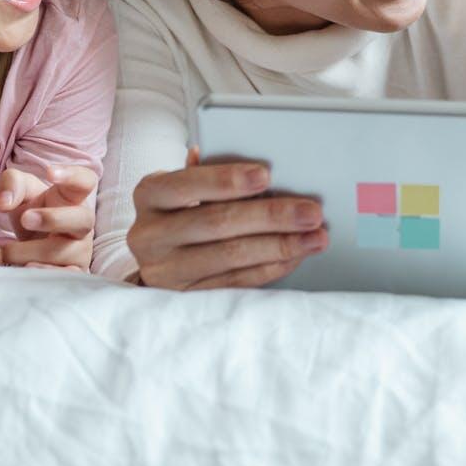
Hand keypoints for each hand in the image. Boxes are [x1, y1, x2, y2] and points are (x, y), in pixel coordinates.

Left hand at [0, 165, 98, 270]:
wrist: (30, 243)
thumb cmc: (31, 210)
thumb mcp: (20, 192)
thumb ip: (11, 185)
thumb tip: (4, 203)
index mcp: (73, 197)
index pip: (85, 180)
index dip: (72, 174)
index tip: (50, 172)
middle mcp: (82, 223)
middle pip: (82, 218)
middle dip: (53, 219)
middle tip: (25, 219)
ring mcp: (81, 249)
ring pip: (66, 252)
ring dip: (33, 251)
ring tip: (7, 250)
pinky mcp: (74, 271)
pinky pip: (66, 275)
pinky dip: (44, 273)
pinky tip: (24, 268)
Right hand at [127, 148, 327, 289]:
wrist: (154, 258)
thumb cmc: (178, 209)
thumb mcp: (182, 187)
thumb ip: (210, 173)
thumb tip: (260, 169)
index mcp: (150, 195)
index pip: (186, 184)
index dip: (225, 180)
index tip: (266, 175)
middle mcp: (150, 235)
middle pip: (216, 223)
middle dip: (270, 216)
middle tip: (311, 212)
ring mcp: (166, 270)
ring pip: (230, 256)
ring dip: (280, 246)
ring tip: (315, 237)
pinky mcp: (186, 297)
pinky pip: (236, 282)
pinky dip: (271, 267)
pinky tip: (296, 256)